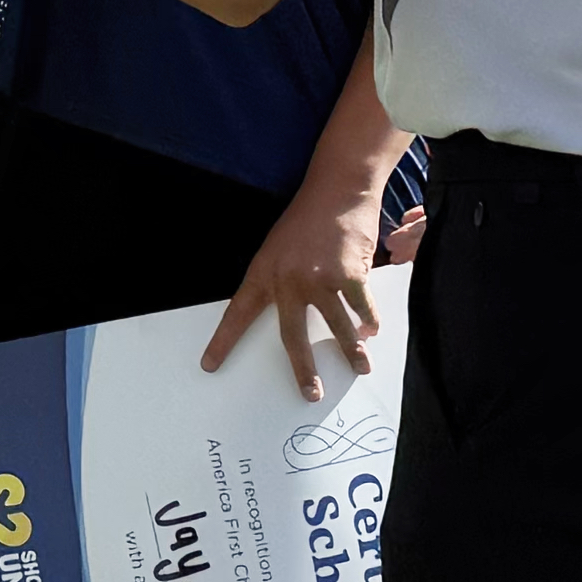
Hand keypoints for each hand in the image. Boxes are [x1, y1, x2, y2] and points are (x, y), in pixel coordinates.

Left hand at [198, 166, 383, 399]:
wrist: (338, 189)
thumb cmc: (307, 218)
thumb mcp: (278, 248)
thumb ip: (281, 281)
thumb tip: (297, 315)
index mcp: (263, 273)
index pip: (236, 313)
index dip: (222, 341)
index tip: (209, 365)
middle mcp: (289, 280)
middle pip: (292, 336)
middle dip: (303, 369)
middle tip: (310, 393)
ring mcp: (321, 279)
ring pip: (337, 326)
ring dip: (351, 350)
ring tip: (360, 368)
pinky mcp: (350, 274)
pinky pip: (361, 308)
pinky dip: (369, 320)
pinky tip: (372, 330)